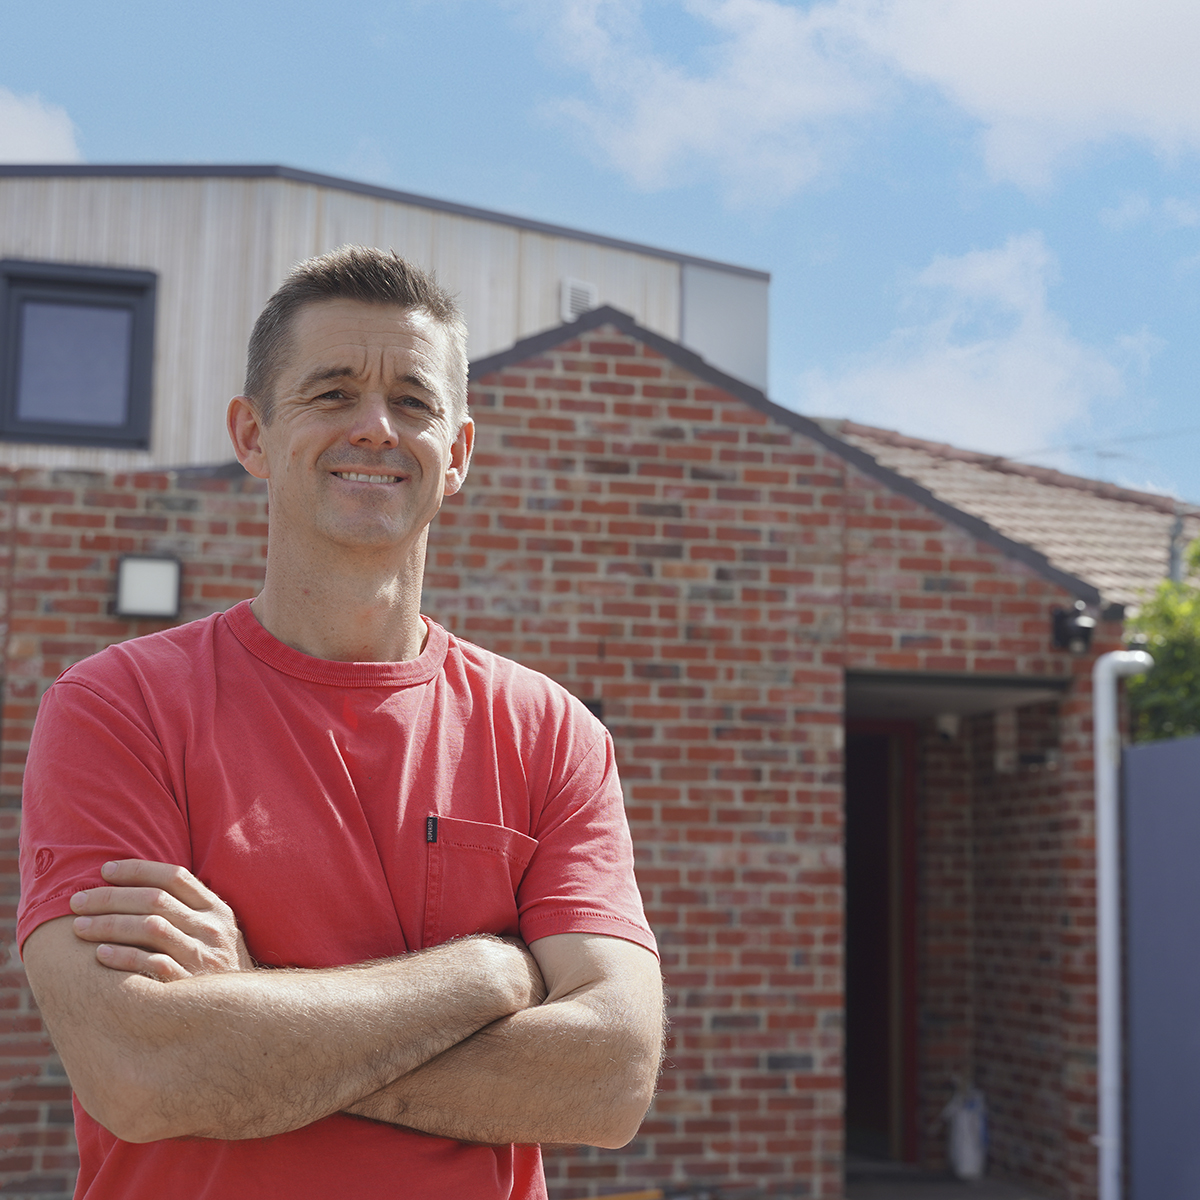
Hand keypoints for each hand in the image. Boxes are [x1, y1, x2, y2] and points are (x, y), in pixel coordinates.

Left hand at [70, 859, 252, 980]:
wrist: (242, 1014)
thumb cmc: (216, 969)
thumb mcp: (216, 933)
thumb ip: (189, 911)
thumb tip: (139, 887)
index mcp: (217, 910)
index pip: (175, 876)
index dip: (137, 870)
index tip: (104, 870)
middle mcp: (212, 928)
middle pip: (156, 900)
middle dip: (110, 897)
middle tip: (76, 901)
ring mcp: (202, 956)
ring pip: (151, 928)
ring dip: (109, 924)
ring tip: (79, 927)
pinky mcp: (189, 985)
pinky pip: (152, 965)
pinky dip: (124, 958)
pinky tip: (99, 955)